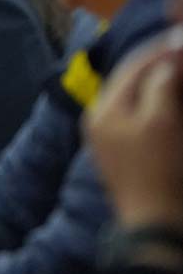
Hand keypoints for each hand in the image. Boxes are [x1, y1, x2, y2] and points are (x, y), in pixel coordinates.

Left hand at [85, 28, 182, 228]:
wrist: (155, 223)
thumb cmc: (159, 170)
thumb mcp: (161, 121)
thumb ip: (160, 85)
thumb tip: (167, 60)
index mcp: (103, 108)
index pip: (133, 66)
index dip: (161, 50)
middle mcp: (100, 118)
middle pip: (132, 79)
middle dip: (160, 64)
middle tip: (182, 51)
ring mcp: (111, 136)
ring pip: (137, 96)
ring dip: (161, 82)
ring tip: (181, 70)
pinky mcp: (126, 151)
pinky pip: (142, 115)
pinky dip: (160, 102)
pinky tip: (175, 98)